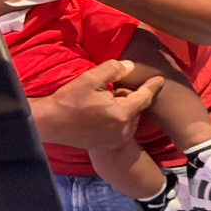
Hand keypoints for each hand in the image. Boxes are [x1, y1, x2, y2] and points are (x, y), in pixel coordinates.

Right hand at [29, 60, 164, 149]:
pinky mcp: (109, 145)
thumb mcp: (90, 79)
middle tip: (111, 89)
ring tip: (103, 101)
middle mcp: (124, 129)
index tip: (160, 79)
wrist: (49, 124)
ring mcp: (117, 139)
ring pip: (130, 118)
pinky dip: (118, 118)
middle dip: (129, 96)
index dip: (152, 86)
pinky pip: (122, 128)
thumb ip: (113, 70)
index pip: (144, 97)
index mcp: (122, 113)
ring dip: (123, 108)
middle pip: (136, 107)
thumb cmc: (68, 101)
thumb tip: (130, 66)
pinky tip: (101, 113)